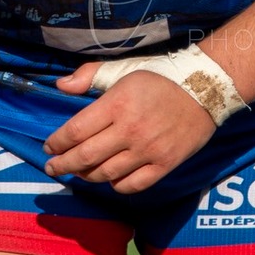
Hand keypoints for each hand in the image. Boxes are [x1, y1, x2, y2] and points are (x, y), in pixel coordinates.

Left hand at [43, 65, 216, 193]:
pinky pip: (133, 185)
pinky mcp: (165, 164)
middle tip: (53, 167)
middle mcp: (130, 130)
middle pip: (85, 157)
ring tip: (78, 172)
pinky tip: (110, 179)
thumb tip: (60, 85)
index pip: (75, 131)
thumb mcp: (123, 68)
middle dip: (63, 165)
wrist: (205, 88)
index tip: (49, 147)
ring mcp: (148, 150)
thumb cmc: (160, 76)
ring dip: (86, 175)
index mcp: (117, 104)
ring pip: (106, 174)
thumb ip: (90, 75)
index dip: (57, 142)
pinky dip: (116, 185)